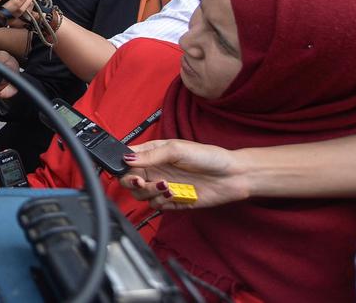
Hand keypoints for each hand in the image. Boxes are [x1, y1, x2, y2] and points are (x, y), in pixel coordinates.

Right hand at [119, 139, 251, 209]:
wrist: (232, 176)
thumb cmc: (208, 157)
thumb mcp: (177, 149)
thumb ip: (151, 155)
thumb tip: (127, 158)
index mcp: (153, 154)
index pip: (127, 160)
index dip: (123, 166)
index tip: (130, 170)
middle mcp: (155, 170)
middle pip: (129, 180)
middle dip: (132, 182)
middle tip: (143, 181)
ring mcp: (163, 186)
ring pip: (141, 195)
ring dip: (150, 192)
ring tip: (166, 186)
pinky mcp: (172, 201)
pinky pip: (156, 206)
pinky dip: (162, 202)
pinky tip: (175, 193)